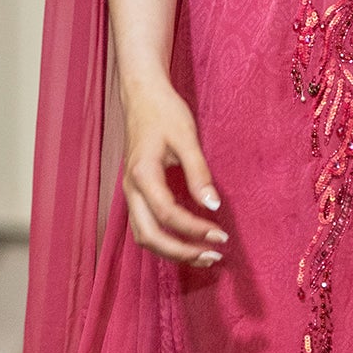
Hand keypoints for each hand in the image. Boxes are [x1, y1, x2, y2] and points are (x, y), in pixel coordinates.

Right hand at [120, 73, 227, 267]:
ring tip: (203, 256)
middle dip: (181, 252)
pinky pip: (146, 226)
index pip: (168, 215)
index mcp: (143, 175)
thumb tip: (213, 206)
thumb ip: (199, 173)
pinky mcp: (136, 193)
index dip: (195, 230)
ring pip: (144, 236)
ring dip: (172, 251)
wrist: (142, 95)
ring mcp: (131, 192)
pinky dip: (166, 240)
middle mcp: (131, 189)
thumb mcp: (187, 138)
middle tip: (212, 256)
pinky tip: (189, 241)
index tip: (221, 235)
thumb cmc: (165, 112)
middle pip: (149, 236)